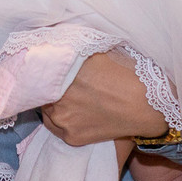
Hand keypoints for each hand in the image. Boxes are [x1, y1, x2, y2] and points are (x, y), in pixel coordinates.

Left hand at [40, 52, 168, 146]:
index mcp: (57, 71)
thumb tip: (53, 43)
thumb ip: (70, 50)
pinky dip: (61, 120)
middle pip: (39, 91)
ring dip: (52, 104)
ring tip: (71, 99)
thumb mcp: (93, 51)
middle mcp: (54, 96)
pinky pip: (55, 127)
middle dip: (48, 87)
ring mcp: (62, 119)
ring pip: (46, 110)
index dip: (40, 70)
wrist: (146, 103)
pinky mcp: (71, 137)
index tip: (44, 70)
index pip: (35, 72)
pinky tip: (75, 112)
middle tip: (61, 84)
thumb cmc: (123, 71)